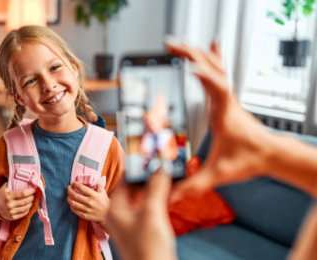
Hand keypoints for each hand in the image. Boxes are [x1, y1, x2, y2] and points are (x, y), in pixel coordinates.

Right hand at [0, 183, 35, 220]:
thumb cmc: (2, 195)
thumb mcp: (5, 187)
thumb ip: (12, 182)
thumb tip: (23, 178)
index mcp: (8, 196)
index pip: (23, 194)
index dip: (30, 192)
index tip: (34, 190)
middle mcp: (9, 204)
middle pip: (25, 201)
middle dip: (32, 198)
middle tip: (34, 195)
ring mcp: (11, 212)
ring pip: (25, 208)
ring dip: (31, 203)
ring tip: (32, 200)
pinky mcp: (12, 217)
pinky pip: (23, 214)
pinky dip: (27, 210)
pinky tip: (28, 206)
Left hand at [67, 182, 109, 222]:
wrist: (108, 214)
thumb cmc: (105, 201)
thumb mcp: (102, 191)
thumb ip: (96, 186)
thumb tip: (89, 182)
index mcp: (94, 195)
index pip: (81, 188)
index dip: (75, 184)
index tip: (73, 183)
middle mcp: (89, 202)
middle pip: (75, 195)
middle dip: (70, 190)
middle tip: (68, 188)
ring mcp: (87, 210)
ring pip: (73, 203)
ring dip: (69, 198)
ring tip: (68, 196)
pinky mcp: (85, 216)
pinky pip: (75, 211)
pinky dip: (71, 206)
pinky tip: (71, 203)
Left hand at [106, 170, 175, 259]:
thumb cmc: (148, 249)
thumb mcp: (152, 213)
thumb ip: (156, 188)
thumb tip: (160, 167)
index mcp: (115, 209)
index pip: (125, 180)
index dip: (137, 168)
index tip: (150, 157)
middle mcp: (121, 214)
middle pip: (134, 188)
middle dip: (148, 177)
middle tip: (162, 164)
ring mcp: (132, 222)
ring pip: (143, 198)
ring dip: (155, 187)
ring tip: (168, 175)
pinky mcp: (143, 229)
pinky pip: (149, 207)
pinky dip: (158, 199)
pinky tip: (169, 193)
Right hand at [166, 42, 272, 199]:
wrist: (270, 154)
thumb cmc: (249, 160)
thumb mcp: (219, 175)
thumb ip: (195, 186)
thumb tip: (172, 195)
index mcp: (225, 115)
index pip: (219, 89)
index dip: (206, 77)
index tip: (190, 67)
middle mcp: (226, 101)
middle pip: (212, 69)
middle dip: (191, 54)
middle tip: (170, 46)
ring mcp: (227, 98)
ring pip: (215, 66)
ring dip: (197, 52)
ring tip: (178, 44)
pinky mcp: (226, 99)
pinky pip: (220, 71)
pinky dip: (214, 57)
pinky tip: (211, 46)